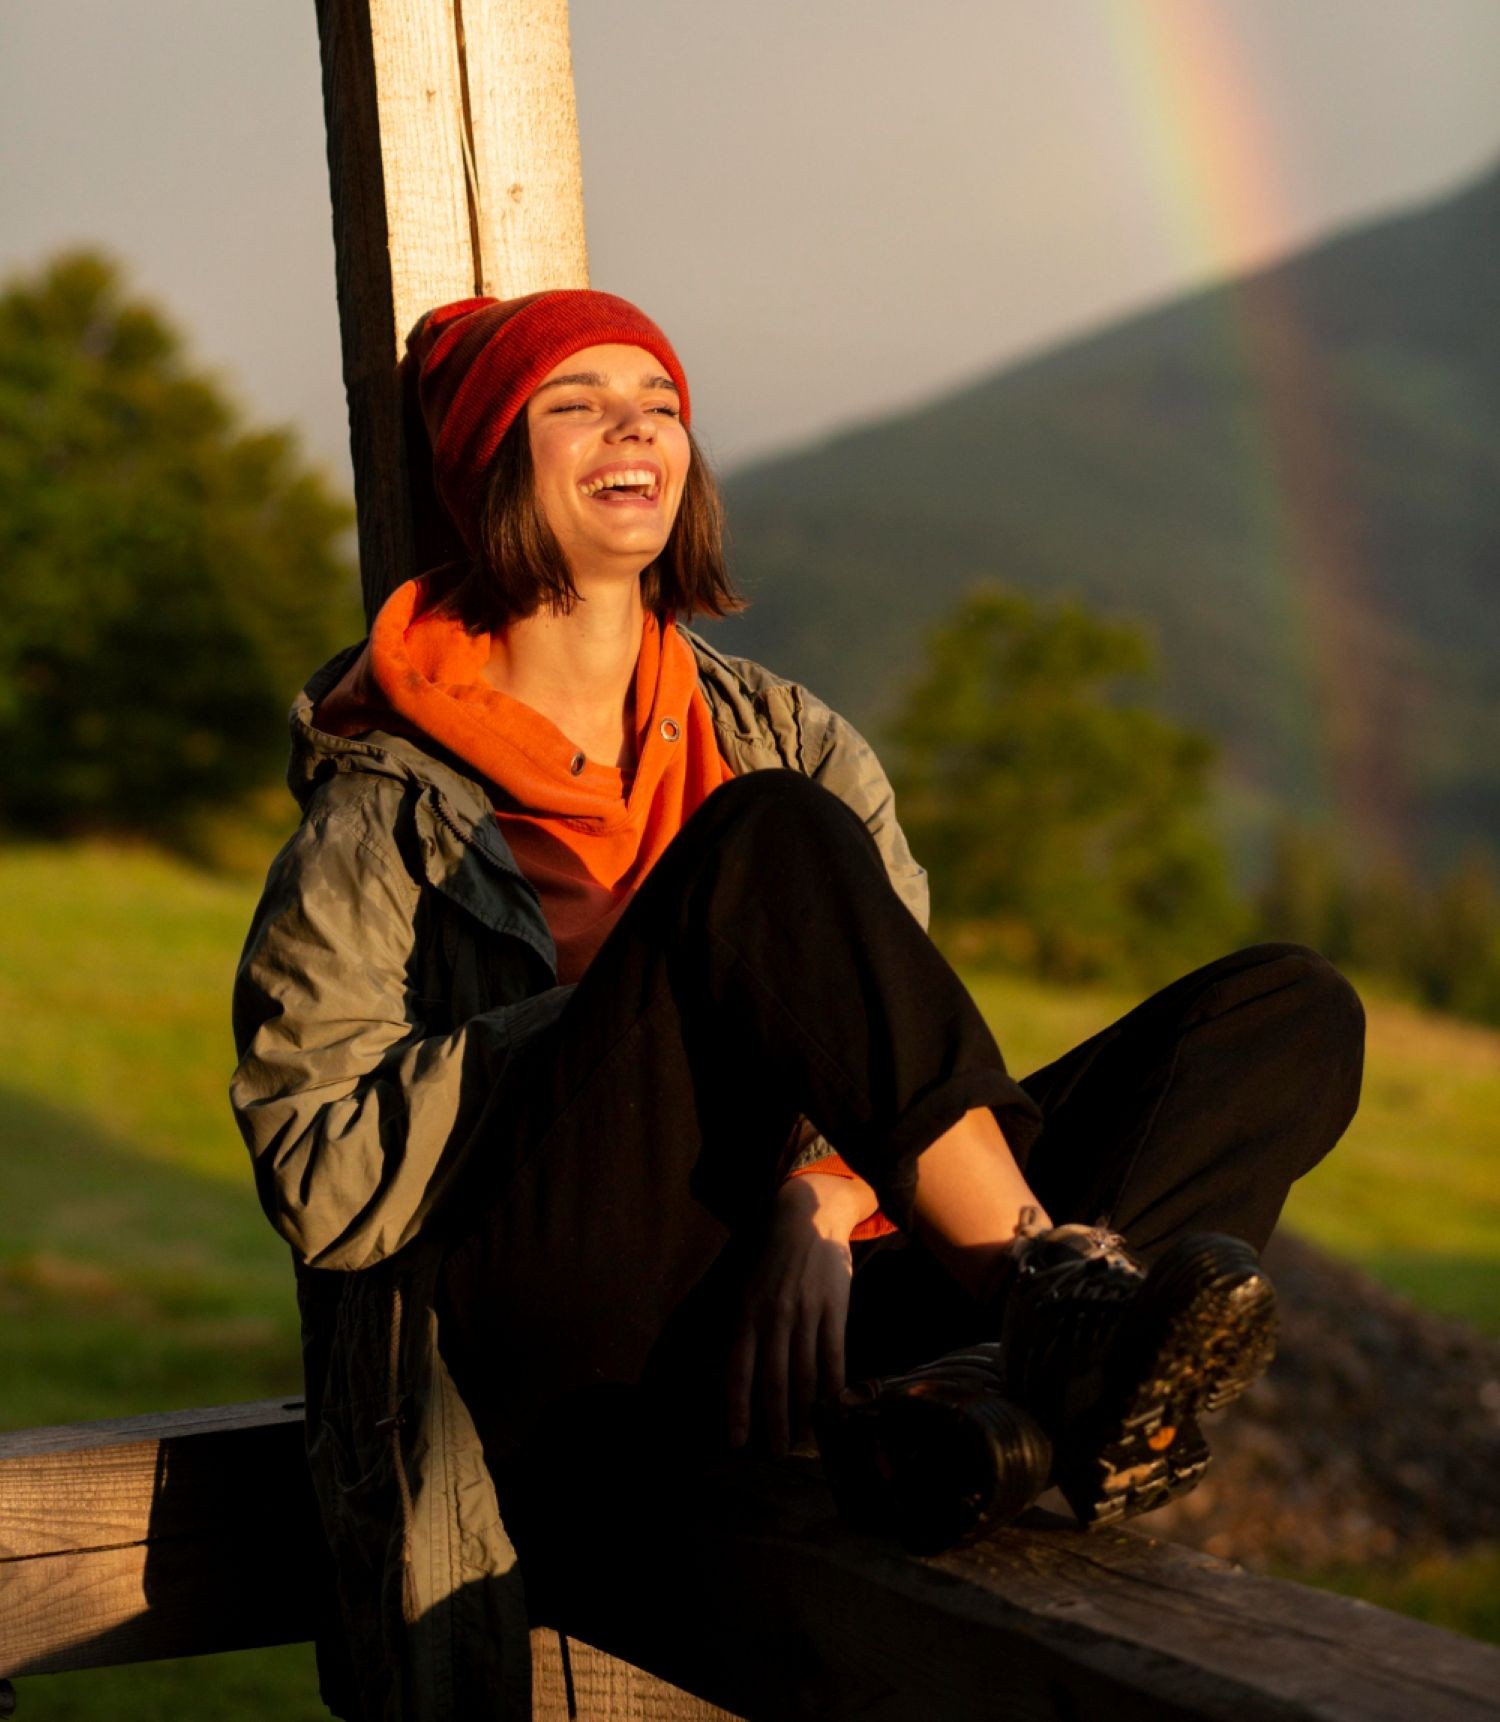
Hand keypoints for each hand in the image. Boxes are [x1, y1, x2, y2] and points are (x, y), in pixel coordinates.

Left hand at [725, 1172, 873, 1454]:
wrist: (806, 1217)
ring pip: (804, 1375)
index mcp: (745, 1314)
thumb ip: (739, 1328)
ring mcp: (805, 1314)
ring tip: (804, 1440)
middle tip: (777, 1453)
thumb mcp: (742, 1289)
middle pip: (773, 1382)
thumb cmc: (769, 1258)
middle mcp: (772, 1318)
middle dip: (774, 1422)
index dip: (738, 1409)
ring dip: (804, 1413)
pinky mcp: (833, 1309)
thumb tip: (734, 1373)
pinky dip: (833, 1386)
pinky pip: (833, 1356)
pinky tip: (834, 1408)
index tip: (738, 1442)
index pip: (738, 1372)